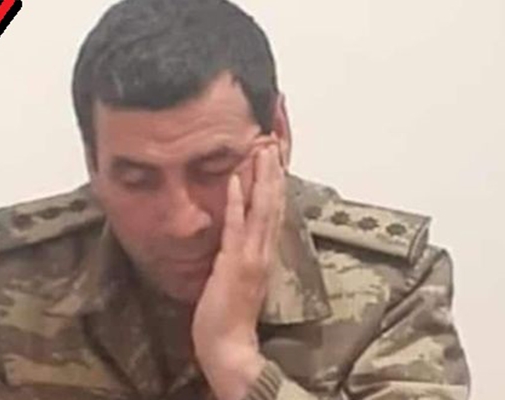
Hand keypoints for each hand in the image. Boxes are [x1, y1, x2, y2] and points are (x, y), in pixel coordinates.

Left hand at [192, 144, 285, 399]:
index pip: (274, 210)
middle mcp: (263, 251)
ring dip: (261, 178)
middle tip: (273, 140)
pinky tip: (235, 180)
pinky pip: (236, 228)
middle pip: (273, 203)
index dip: (277, 182)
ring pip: (261, 210)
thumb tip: (240, 231)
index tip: (276, 156)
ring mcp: (251, 256)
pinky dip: (237, 203)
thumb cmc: (230, 314)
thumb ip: (243, 253)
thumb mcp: (240, 277)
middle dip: (274, 171)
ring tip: (262, 148)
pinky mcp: (234, 264)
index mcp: (264, 253)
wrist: (228, 345)